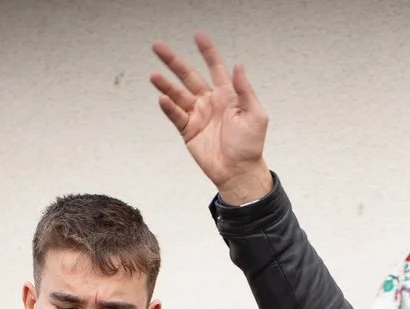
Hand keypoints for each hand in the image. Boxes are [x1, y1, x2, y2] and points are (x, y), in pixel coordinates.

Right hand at [151, 33, 271, 204]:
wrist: (239, 172)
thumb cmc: (251, 145)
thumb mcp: (256, 114)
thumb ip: (245, 90)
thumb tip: (238, 65)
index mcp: (227, 94)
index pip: (215, 67)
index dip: (207, 51)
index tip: (198, 35)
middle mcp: (210, 101)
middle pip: (188, 76)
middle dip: (174, 61)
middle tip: (157, 46)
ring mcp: (198, 115)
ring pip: (178, 94)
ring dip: (166, 84)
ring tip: (154, 75)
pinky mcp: (189, 131)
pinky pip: (176, 115)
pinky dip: (168, 107)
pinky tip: (162, 98)